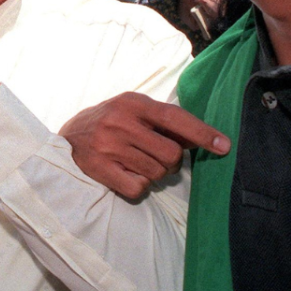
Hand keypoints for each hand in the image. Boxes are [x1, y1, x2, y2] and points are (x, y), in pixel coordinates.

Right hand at [59, 92, 229, 199]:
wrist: (67, 138)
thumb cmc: (109, 122)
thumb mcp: (134, 111)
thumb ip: (164, 122)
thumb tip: (201, 139)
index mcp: (132, 103)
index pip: (175, 118)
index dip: (202, 133)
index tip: (224, 146)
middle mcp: (120, 122)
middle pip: (170, 154)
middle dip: (171, 161)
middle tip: (157, 157)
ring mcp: (108, 147)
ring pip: (156, 173)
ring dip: (154, 173)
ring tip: (137, 162)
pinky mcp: (100, 169)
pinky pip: (138, 187)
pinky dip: (139, 185)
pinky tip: (126, 174)